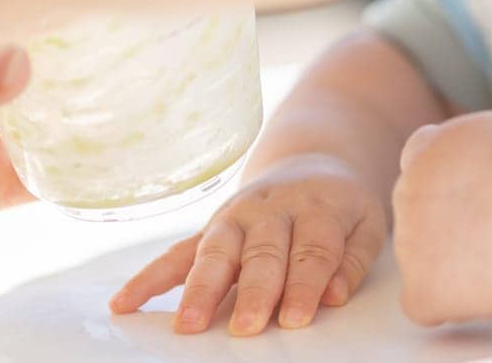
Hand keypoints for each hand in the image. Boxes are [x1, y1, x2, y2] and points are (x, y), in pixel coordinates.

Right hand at [110, 154, 385, 335]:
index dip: (305, 284)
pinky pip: (176, 253)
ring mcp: (235, 218)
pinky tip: (125, 303)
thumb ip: (354, 260)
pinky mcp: (209, 229)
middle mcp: (271, 210)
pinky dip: (149, 277)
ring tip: (188, 324)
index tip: (297, 319)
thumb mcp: (367, 223)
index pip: (312, 250)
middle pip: (262, 252)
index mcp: (317, 208)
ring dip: (200, 287)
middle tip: (248, 328)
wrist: (312, 163)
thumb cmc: (342, 207)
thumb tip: (334, 295)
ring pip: (214, 251)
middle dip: (254, 290)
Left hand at [392, 111, 491, 325]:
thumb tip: (466, 170)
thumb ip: (468, 149)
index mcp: (425, 150)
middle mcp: (407, 192)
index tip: (479, 196)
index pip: (417, 163)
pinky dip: (446, 304)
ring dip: (453, 263)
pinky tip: (482, 291)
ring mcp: (409, 243)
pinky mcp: (422, 289)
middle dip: (448, 223)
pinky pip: (421, 305)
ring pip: (422, 260)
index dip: (448, 183)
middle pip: (417, 213)